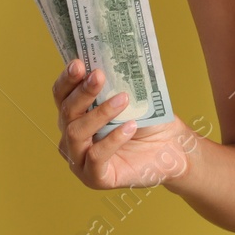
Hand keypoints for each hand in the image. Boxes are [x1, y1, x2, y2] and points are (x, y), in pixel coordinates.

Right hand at [52, 57, 196, 189]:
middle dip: (82, 91)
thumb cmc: (150, 122)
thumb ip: (117, 83)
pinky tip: (130, 126)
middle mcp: (72, 138)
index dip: (67, 80)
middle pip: (66, 112)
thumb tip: (112, 55)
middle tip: (99, 75)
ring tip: (123, 99)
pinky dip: (112, 140)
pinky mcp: (94, 178)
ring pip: (75, 133)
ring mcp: (80, 160)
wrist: (173, 149)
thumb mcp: (132, 98)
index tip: (79, 63)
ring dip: (99, 113)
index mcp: (76, 116)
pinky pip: (95, 157)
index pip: (62, 96)